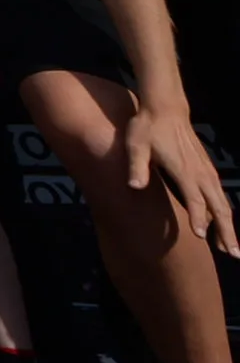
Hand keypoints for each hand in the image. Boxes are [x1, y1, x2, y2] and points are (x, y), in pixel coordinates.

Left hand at [124, 92, 239, 256]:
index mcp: (185, 170)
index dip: (198, 219)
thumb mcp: (136, 144)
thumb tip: (134, 186)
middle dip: (227, 232)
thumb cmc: (147, 127)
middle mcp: (201, 173)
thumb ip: (137, 166)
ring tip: (230, 248)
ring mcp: (207, 171)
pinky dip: (223, 212)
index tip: (201, 238)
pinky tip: (221, 225)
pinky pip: (219, 195)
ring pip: (222, 203)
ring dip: (228, 226)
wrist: (166, 107)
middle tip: (234, 254)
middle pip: (218, 207)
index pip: (195, 200)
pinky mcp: (207, 169)